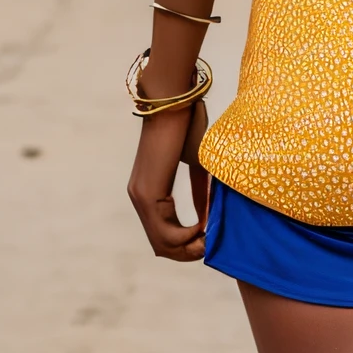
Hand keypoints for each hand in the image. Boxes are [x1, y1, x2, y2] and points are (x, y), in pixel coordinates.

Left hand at [127, 99, 210, 261]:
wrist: (175, 100)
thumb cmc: (188, 125)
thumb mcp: (199, 165)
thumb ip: (201, 192)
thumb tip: (210, 218)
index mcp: (149, 191)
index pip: (164, 234)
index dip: (188, 244)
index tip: (212, 238)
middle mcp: (139, 197)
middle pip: (162, 246)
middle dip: (189, 252)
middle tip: (212, 244)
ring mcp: (140, 196)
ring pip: (162, 243)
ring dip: (189, 246)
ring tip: (210, 235)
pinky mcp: (147, 193)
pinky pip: (165, 231)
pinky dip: (187, 235)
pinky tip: (203, 225)